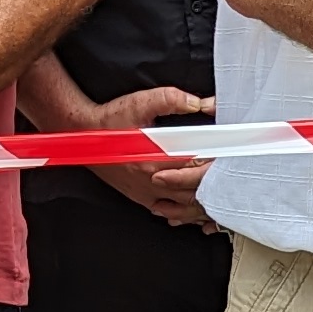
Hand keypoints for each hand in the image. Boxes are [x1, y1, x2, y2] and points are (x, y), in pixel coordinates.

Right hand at [82, 84, 218, 231]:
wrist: (82, 136)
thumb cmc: (109, 121)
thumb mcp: (143, 102)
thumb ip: (174, 100)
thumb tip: (200, 103)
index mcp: (156, 159)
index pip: (197, 167)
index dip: (216, 161)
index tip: (229, 155)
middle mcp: (153, 181)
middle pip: (194, 190)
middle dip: (215, 181)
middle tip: (230, 171)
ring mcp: (147, 193)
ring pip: (184, 207)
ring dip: (203, 200)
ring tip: (219, 191)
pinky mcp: (141, 198)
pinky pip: (168, 212)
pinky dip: (184, 212)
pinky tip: (194, 207)